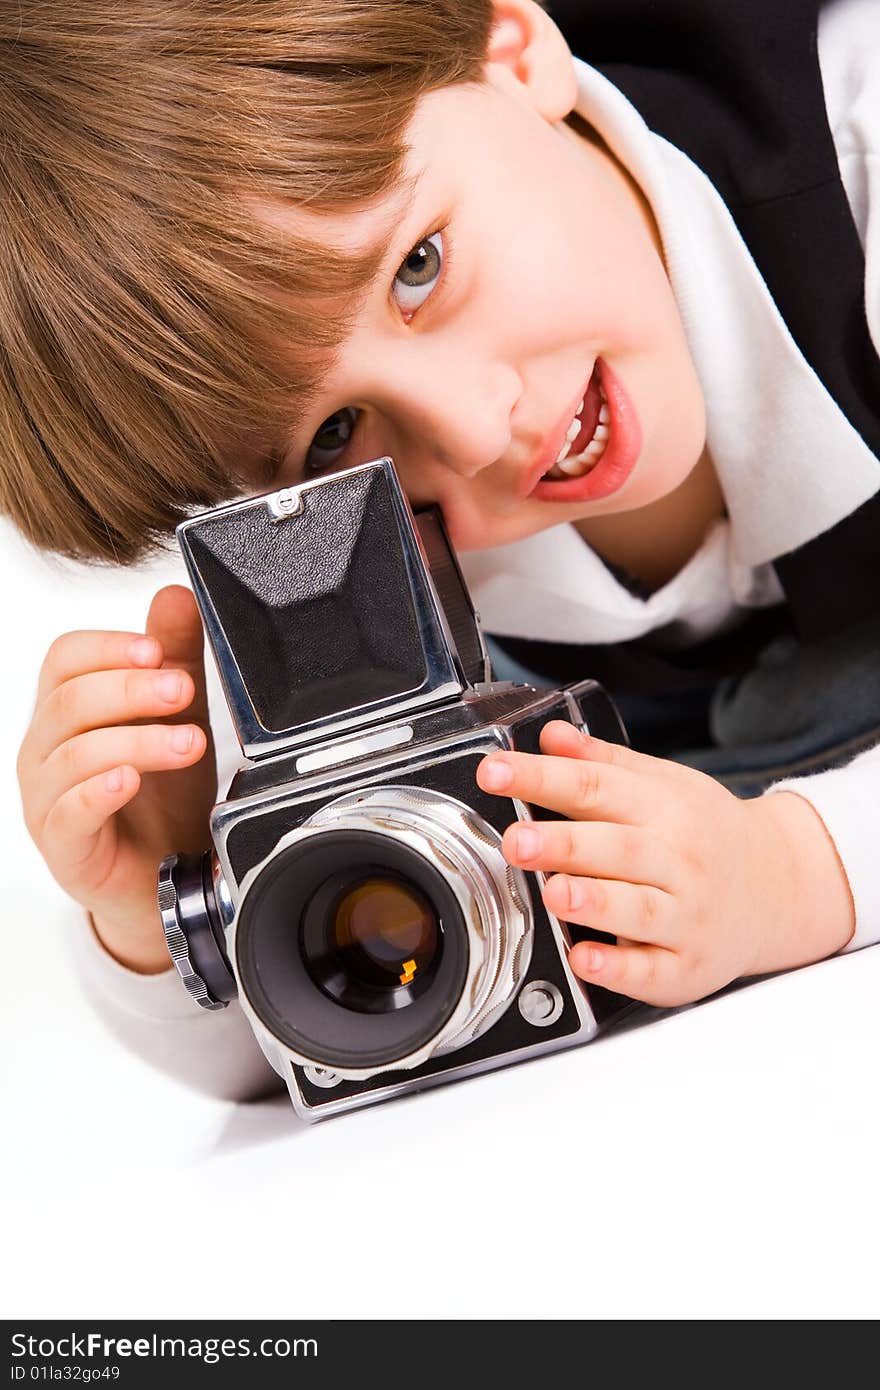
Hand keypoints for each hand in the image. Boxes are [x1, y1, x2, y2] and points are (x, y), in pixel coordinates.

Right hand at [17, 585, 216, 972]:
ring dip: (137, 740)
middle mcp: (48, 749)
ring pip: (75, 753)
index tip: (156, 648)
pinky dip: (99, 790)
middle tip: (182, 690)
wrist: (167, 874)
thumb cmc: (162, 795)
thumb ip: (177, 658)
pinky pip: (67, 811)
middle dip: (132, 689)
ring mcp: (48, 799)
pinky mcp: (63, 846)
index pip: (65, 658)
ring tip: (188, 742)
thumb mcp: (178, 717)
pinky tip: (128, 780)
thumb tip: (177, 595)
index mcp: (68, 710)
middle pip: (70, 700)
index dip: (109, 647)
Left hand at [475, 720, 854, 1006]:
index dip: (540, 778)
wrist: (780, 886)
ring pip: (637, 909)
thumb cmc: (706, 834)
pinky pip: (652, 969)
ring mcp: (684, 916)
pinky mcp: (685, 966)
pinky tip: (586, 958)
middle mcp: (676, 861)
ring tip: (554, 891)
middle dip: (564, 844)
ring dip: (594, 902)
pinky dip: (619, 967)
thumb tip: (551, 736)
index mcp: (662, 809)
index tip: (493, 771)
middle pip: (617, 849)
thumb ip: (602, 764)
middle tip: (518, 840)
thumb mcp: (663, 785)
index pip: (594, 787)